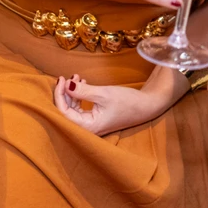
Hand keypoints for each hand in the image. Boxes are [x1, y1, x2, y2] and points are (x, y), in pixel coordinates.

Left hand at [52, 74, 169, 135]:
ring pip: (73, 110)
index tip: (61, 80)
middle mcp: (88, 129)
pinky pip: (81, 109)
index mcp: (88, 127)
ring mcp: (92, 125)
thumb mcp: (104, 93)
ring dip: (72, 94)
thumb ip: (83, 91)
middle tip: (66, 77)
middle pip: (67, 112)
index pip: (64, 113)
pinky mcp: (97, 119)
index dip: (60, 96)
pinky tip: (83, 84)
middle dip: (65, 94)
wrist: (147, 105)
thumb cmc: (128, 102)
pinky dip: (80, 96)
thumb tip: (66, 85)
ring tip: (76, 78)